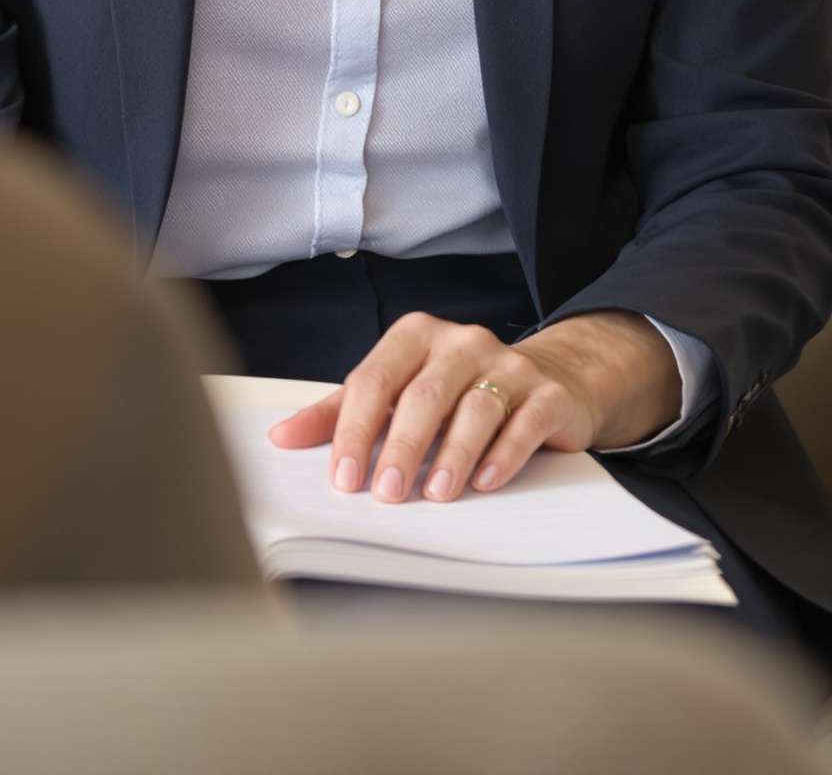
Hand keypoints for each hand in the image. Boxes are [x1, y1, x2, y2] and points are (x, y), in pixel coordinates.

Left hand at [266, 309, 680, 503]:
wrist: (548, 377)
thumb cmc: (455, 389)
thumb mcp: (396, 391)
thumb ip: (341, 413)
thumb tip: (282, 436)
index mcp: (414, 337)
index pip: (374, 380)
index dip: (355, 430)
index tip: (344, 478)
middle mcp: (460, 342)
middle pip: (423, 395)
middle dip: (402, 448)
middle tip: (387, 493)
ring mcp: (507, 364)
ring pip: (475, 407)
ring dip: (453, 455)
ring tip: (436, 495)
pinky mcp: (545, 392)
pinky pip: (523, 420)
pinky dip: (504, 453)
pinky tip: (486, 481)